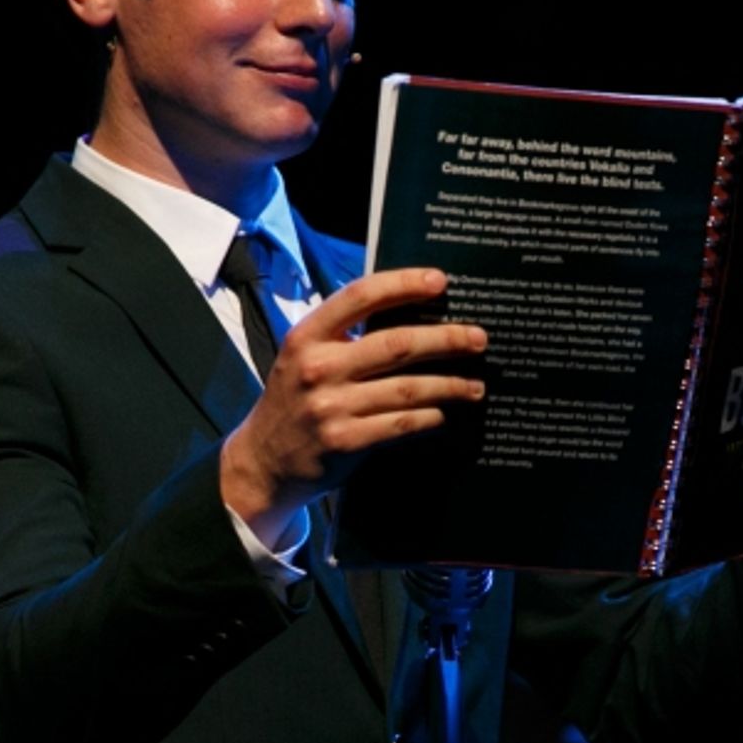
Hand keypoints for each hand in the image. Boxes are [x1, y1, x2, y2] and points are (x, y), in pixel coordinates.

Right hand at [221, 268, 485, 543]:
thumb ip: (344, 335)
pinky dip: (429, 417)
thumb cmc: (296, 400)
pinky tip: (444, 413)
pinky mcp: (345, 442)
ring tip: (475, 385)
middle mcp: (317, 367)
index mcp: (307, 336)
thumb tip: (409, 310)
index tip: (440, 281)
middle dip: (446, 339)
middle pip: (397, 344)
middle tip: (478, 338)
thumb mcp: (305, 356)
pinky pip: (401, 424)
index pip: (360, 297)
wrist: (264, 461)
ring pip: (408, 389)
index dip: (403, 284)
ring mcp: (330, 407)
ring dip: (450, 385)